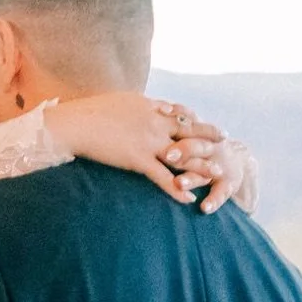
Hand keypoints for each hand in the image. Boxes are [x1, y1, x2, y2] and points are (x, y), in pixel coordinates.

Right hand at [50, 91, 238, 205]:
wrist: (75, 123)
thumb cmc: (90, 112)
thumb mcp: (119, 101)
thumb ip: (135, 105)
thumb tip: (141, 104)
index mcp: (150, 106)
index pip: (178, 112)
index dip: (193, 118)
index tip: (205, 121)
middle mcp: (155, 121)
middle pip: (188, 129)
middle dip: (208, 135)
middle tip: (225, 140)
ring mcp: (148, 141)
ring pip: (182, 155)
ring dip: (201, 165)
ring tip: (217, 174)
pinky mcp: (138, 159)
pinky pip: (162, 177)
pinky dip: (176, 189)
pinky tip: (188, 199)